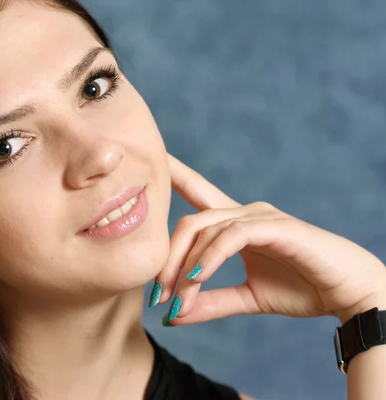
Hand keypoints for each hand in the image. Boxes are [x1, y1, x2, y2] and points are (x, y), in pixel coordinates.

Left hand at [152, 153, 385, 325]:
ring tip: (175, 298)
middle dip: (167, 258)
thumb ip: (210, 302)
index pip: (198, 193)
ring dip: (186, 266)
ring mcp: (261, 217)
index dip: (176, 174)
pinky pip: (232, 236)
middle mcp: (245, 213)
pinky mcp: (277, 227)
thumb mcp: (246, 298)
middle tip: (156, 295)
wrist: (349, 295)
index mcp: (237, 225)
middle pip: (190, 222)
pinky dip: (212, 256)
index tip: (152, 158)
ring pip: (207, 229)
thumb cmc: (303, 289)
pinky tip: (197, 276)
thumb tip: (171, 315)